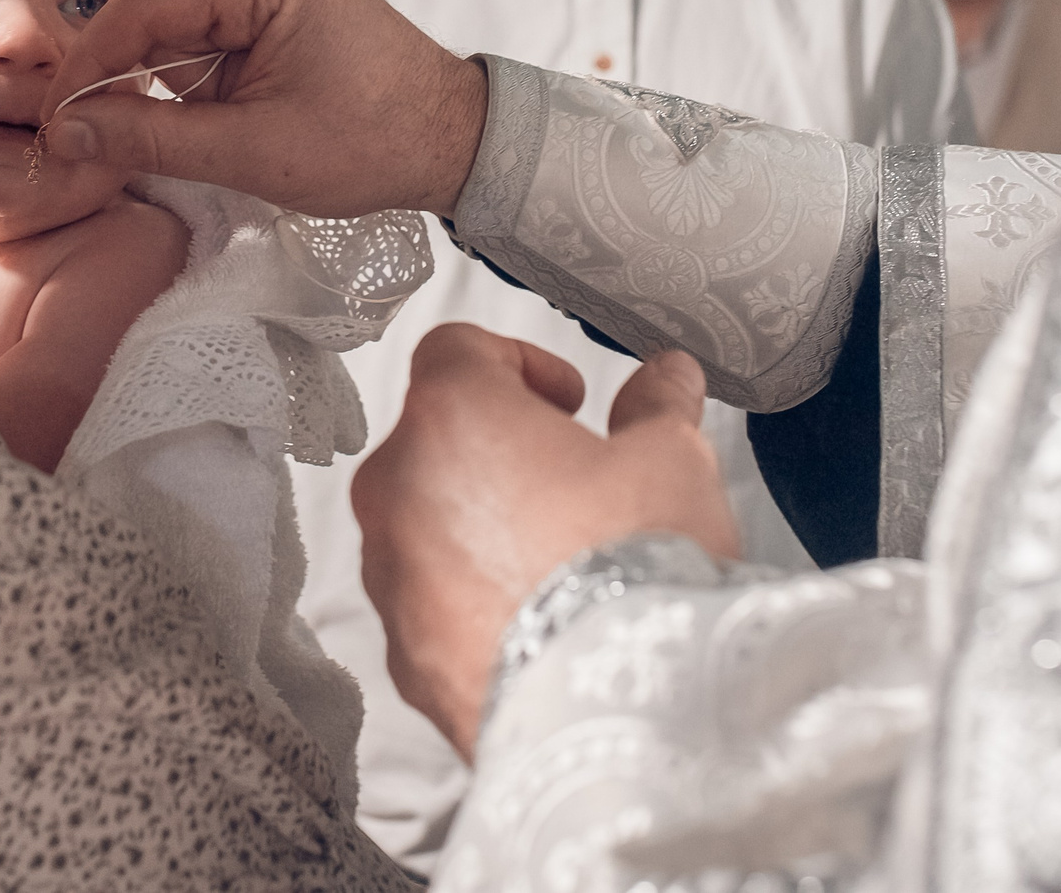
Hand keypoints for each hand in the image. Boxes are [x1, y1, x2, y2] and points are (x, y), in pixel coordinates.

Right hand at [39, 0, 488, 217]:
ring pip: (172, 24)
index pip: (148, 1)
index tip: (54, 118)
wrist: (450, 136)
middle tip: (75, 139)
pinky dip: (184, 77)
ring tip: (136, 137)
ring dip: (153, 81)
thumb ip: (150, 139)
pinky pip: (201, 31)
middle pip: (155, 8)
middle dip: (118, 75)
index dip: (91, 63)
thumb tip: (63, 133)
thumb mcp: (253, 153)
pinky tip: (182, 120)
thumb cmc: (374, 142)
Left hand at [352, 324, 738, 758]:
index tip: (568, 399)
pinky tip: (541, 622)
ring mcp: (391, 579)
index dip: (520, 362)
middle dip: (500, 451)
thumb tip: (666, 380)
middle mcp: (397, 489)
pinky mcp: (405, 655)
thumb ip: (657, 407)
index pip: (458, 349)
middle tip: (573, 480)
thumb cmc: (631, 568)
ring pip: (426, 526)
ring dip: (481, 528)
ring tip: (562, 560)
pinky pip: (432, 605)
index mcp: (451, 415)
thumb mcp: (669, 461)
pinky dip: (473, 602)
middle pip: (435, 441)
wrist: (611, 712)